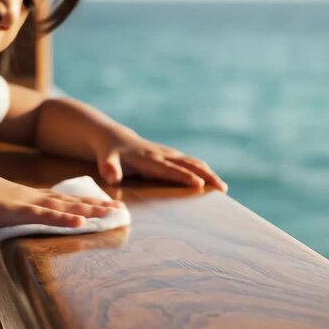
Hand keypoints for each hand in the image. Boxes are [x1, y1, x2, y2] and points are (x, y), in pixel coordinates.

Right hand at [0, 170, 122, 228]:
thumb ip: (0, 211)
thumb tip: (4, 215)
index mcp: (21, 195)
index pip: (57, 198)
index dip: (80, 201)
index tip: (99, 204)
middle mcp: (27, 195)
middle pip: (67, 199)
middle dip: (94, 205)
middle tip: (118, 208)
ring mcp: (22, 202)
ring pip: (62, 206)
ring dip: (88, 211)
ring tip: (110, 214)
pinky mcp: (12, 211)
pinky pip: (42, 215)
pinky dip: (63, 218)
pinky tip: (80, 222)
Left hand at [95, 128, 227, 191]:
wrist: (115, 139)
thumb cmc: (110, 153)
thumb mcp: (105, 159)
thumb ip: (109, 168)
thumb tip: (111, 176)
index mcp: (149, 158)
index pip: (169, 169)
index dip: (184, 176)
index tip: (199, 184)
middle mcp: (163, 155)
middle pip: (188, 164)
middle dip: (206, 175)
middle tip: (222, 189)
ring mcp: (169, 154)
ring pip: (193, 163)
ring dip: (209, 174)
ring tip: (222, 189)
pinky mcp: (172, 156)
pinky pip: (191, 163)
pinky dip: (204, 171)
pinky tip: (212, 183)